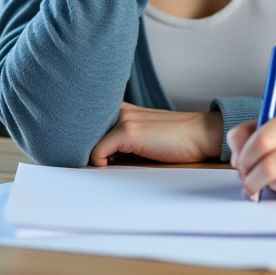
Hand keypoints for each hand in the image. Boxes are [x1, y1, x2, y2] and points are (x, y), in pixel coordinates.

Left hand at [89, 103, 223, 166]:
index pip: (87, 122)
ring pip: (87, 141)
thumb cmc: (173, 139)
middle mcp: (118, 109)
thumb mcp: (141, 136)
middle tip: (79, 161)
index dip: (80, 139)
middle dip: (79, 147)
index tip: (76, 152)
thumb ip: (118, 141)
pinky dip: (98, 163)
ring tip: (95, 166)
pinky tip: (107, 167)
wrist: (199, 134)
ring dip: (87, 156)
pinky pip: (97, 152)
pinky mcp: (128, 132)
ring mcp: (123, 119)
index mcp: (120, 109)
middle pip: (82, 130)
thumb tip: (95, 158)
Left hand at [228, 107, 275, 200]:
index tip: (240, 164)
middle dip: (252, 178)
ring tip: (268, 180)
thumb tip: (238, 161)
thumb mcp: (266, 125)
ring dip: (269, 186)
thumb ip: (243, 136)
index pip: (263, 141)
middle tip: (247, 181)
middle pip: (272, 166)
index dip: (245, 157)